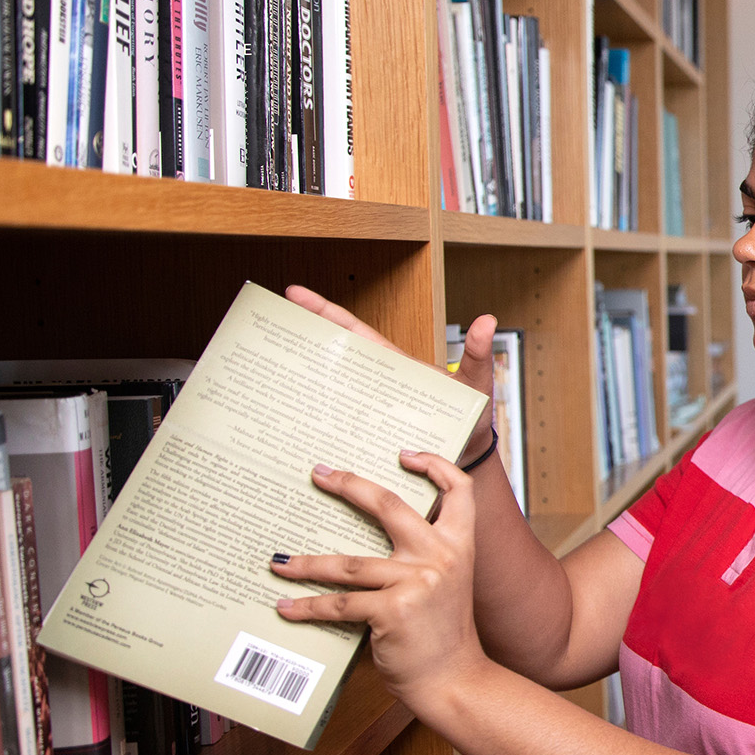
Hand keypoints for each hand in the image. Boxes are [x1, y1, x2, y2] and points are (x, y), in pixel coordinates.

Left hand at [271, 450, 488, 714]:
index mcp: (460, 546)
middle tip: (320, 474)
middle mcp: (441, 557)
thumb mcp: (446, 585)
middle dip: (349, 485)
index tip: (405, 455)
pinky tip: (288, 606)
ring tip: (280, 562)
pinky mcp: (393, 610)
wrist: (454, 678)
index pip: (458, 491)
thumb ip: (422, 558)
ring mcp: (417, 582)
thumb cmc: (443, 634)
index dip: (435, 466)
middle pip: (389, 505)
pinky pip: (340, 604)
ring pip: (349, 563)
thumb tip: (370, 541)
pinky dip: (309, 606)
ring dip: (307, 563)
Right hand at [286, 285, 498, 465]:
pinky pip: (337, 426)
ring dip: (300, 384)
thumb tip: (487, 322)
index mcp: (395, 365)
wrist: (468, 459)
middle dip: (300, 339)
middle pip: (332, 357)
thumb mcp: (477, 384)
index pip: (356, 333)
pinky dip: (316, 424)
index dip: (328, 312)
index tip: (296, 294)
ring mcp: (368, 410)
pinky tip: (293, 429)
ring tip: (267, 376)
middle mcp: (376, 385)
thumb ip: (478, 355)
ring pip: (329, 392)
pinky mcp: (366, 436)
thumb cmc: (472, 418)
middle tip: (267, 326)